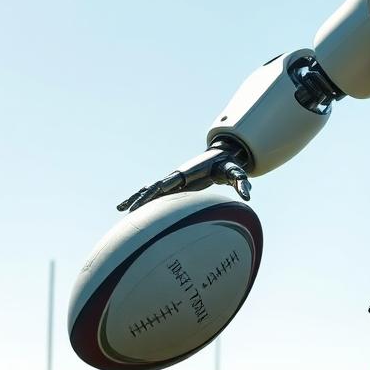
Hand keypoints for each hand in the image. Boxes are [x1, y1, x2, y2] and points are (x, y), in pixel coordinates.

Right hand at [117, 142, 251, 212]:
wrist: (223, 157)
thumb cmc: (229, 166)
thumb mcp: (236, 173)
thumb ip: (242, 183)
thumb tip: (248, 196)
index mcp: (187, 174)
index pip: (168, 183)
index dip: (156, 190)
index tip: (145, 199)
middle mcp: (177, 176)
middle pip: (155, 188)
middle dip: (142, 199)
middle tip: (129, 212)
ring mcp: (175, 181)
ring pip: (152, 190)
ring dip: (138, 199)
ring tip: (121, 210)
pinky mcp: (176, 186)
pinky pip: (157, 194)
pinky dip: (145, 200)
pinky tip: (132, 209)